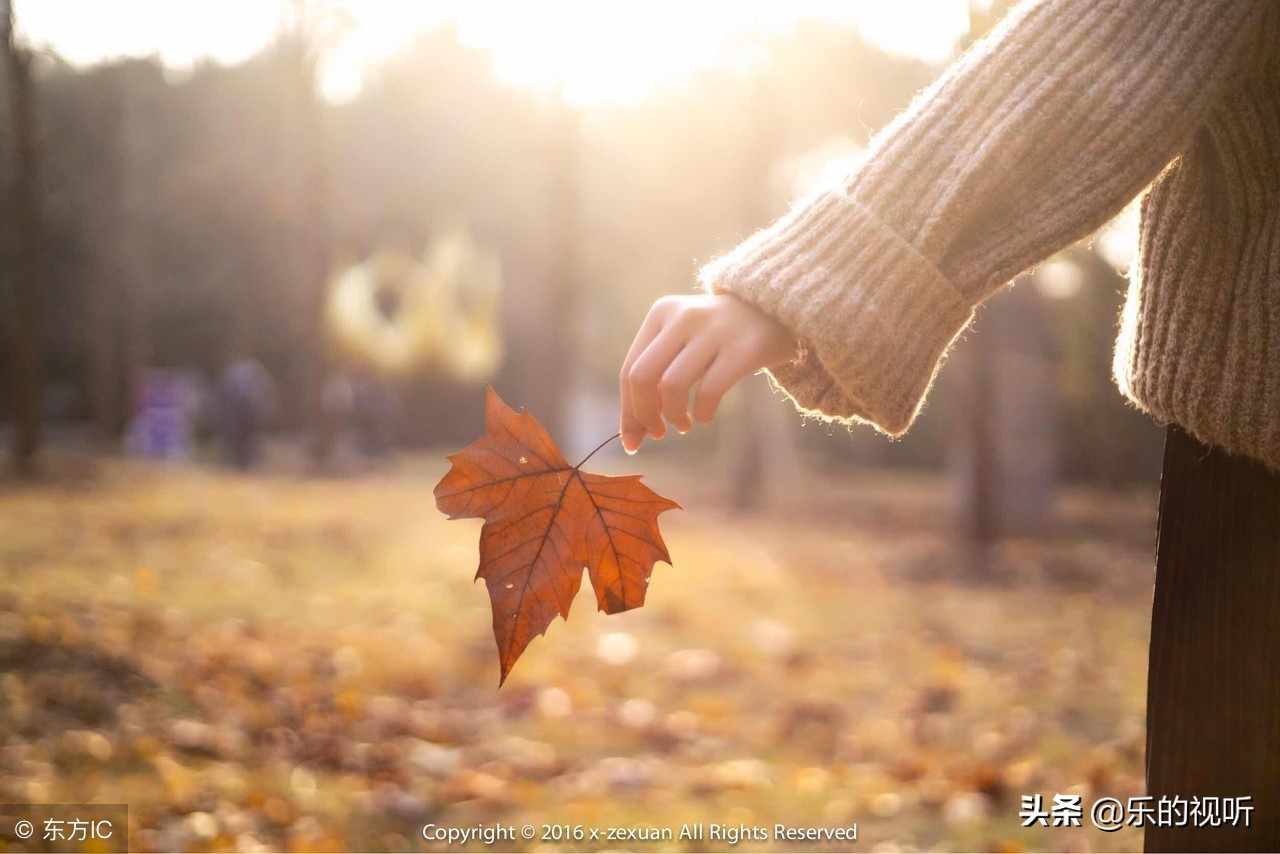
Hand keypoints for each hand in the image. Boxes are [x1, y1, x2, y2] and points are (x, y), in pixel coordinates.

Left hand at [619, 293, 797, 452]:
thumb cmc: (719, 338)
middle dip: (643, 416)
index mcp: (661, 313)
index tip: (633, 439)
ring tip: (684, 425)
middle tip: (657, 433)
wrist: (775, 310)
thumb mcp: (682, 342)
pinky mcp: (742, 348)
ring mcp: (713, 330)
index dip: (628, 411)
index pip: (630, 370)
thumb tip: (631, 434)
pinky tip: (705, 415)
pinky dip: (702, 412)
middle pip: (642, 378)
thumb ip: (656, 378)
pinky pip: (708, 391)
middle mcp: (682, 317)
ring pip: (671, 386)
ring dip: (673, 416)